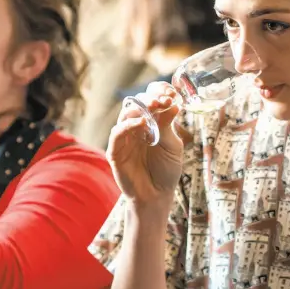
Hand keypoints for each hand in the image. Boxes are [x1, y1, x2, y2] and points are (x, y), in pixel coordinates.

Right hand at [107, 82, 183, 202]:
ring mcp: (125, 138)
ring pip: (125, 114)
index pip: (151, 99)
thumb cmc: (166, 171)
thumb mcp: (173, 146)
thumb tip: (174, 104)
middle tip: (163, 99)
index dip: (159, 93)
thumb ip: (169, 126)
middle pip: (138, 103)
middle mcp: (137, 127)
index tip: (172, 94)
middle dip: (151, 98)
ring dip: (139, 107)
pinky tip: (141, 123)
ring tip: (154, 106)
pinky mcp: (116, 151)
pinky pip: (117, 133)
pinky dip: (127, 125)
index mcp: (152, 123)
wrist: (157, 195)